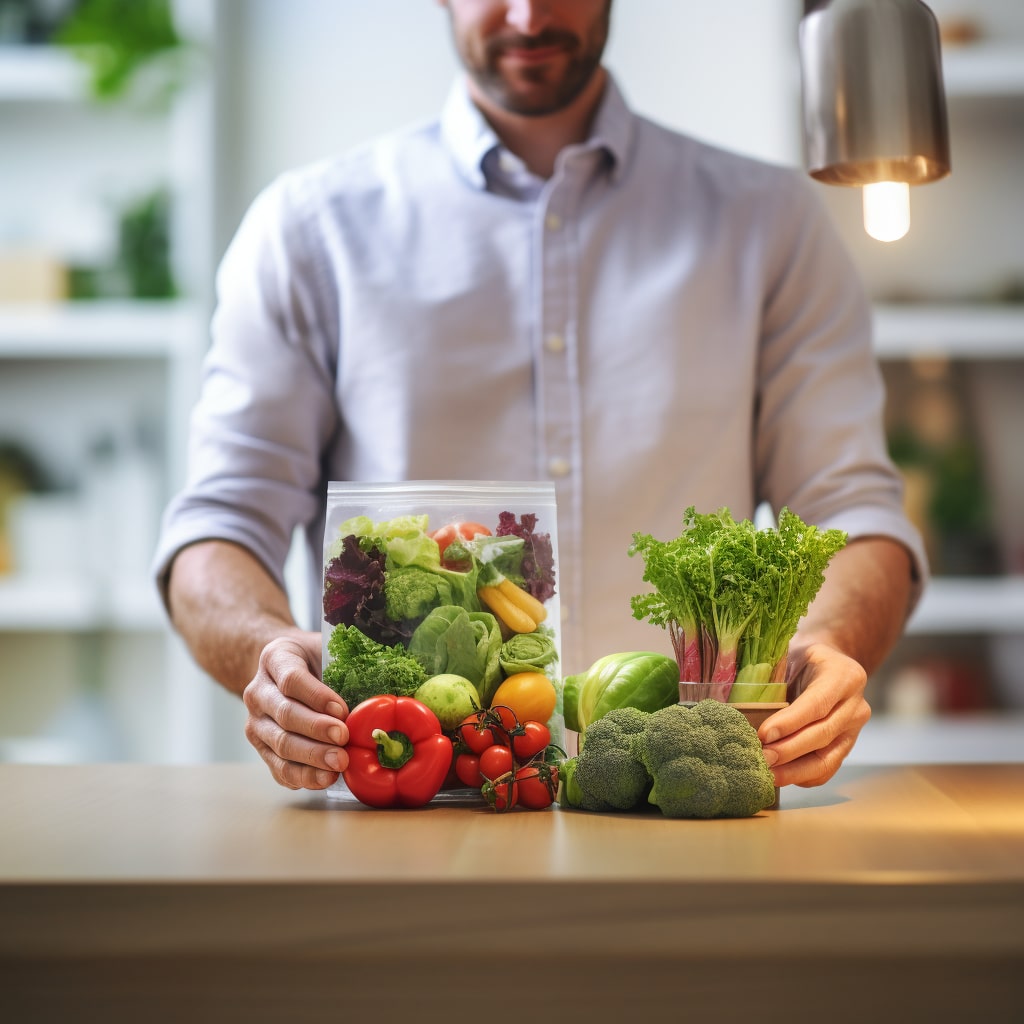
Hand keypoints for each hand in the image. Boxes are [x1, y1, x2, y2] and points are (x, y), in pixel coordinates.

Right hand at [242, 633, 349, 789]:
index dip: (317, 696)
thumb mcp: (327, 648)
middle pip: (285, 714)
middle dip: (317, 730)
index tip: (342, 709)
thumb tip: (392, 680)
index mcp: (275, 659)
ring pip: (280, 744)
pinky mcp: (262, 748)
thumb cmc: (314, 659)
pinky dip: (303, 775)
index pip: (292, 679)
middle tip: (344, 739)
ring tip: (340, 764)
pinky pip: (279, 767)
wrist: (281, 672)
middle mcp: (259, 692)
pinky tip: (325, 778)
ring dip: (312, 757)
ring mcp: (256, 722)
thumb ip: (348, 661)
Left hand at [756, 642, 870, 787]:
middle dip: (788, 751)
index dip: (790, 722)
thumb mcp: (790, 655)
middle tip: (761, 758)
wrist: (830, 663)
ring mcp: (854, 729)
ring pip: (827, 759)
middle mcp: (855, 705)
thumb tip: (738, 704)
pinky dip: (802, 776)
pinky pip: (826, 769)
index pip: (817, 704)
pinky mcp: (847, 747)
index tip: (764, 734)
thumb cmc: (802, 658)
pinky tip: (780, 775)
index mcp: (843, 676)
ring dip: (794, 771)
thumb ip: (774, 676)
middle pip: (822, 735)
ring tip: (767, 774)